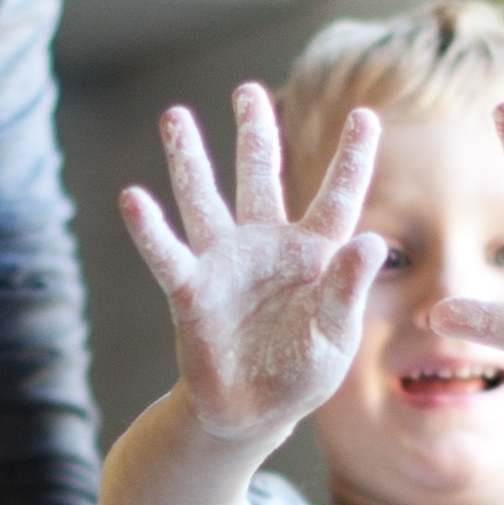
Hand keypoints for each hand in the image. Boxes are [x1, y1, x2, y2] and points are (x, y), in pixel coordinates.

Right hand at [120, 86, 388, 445]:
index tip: (364, 114)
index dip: (352, 157)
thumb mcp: (334, 336)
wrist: (250, 413)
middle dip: (255, 133)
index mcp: (315, 254)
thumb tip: (370, 241)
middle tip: (247, 91)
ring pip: (206, 199)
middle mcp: (267, 246)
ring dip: (189, 158)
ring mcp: (225, 263)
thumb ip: (348, 289)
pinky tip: (133, 197)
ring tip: (175, 115)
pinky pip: (168, 253)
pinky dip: (150, 229)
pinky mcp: (191, 290)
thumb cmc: (301, 374)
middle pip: (260, 177)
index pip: (338, 197)